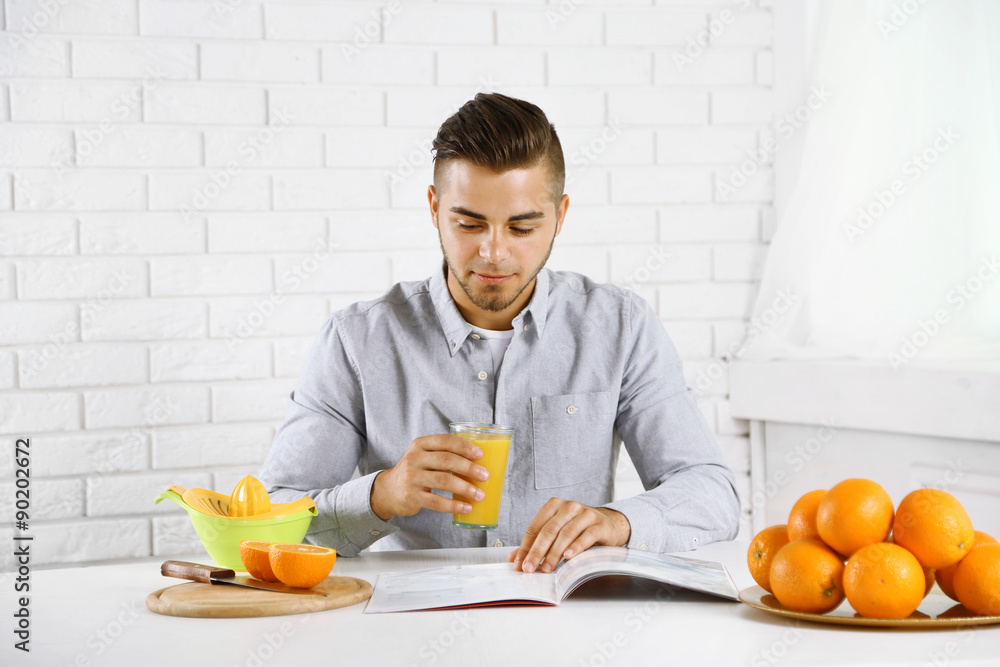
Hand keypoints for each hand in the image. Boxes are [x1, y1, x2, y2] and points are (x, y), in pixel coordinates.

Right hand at [370, 434, 488, 520]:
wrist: (388, 491)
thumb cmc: (414, 472)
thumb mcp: (423, 457)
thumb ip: (443, 455)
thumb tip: (478, 462)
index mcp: (420, 444)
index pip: (445, 441)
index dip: (464, 447)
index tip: (480, 455)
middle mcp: (414, 458)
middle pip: (447, 460)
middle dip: (469, 468)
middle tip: (484, 476)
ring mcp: (412, 477)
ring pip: (444, 480)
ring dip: (465, 488)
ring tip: (479, 494)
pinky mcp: (411, 496)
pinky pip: (436, 501)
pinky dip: (454, 505)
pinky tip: (466, 507)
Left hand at [507, 498, 630, 572]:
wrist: (609, 524)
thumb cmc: (579, 529)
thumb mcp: (557, 533)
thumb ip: (536, 543)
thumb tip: (514, 559)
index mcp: (554, 506)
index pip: (535, 527)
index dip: (525, 547)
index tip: (519, 564)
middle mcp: (569, 506)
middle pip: (549, 531)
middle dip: (537, 552)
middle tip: (529, 568)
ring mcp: (585, 514)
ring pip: (566, 534)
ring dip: (554, 553)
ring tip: (546, 568)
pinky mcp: (599, 524)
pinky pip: (586, 536)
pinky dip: (576, 547)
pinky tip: (568, 557)